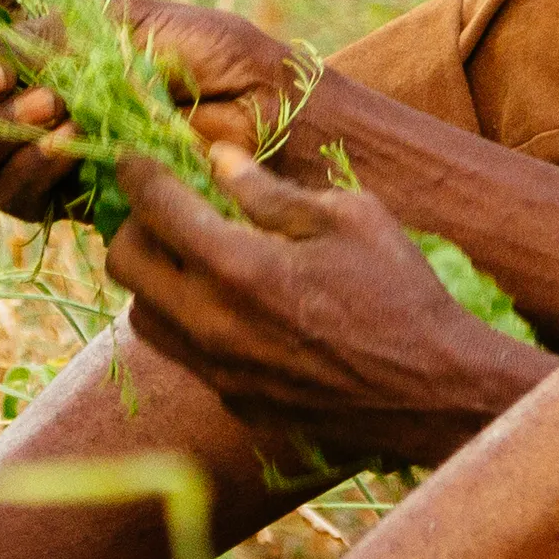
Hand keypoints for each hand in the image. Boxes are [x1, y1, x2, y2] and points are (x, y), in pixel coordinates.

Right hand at [0, 0, 307, 224]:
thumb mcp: (141, 26)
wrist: (284, 122)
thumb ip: (63, 35)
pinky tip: (67, 143)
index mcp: (45, 52)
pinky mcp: (77, 205)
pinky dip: (33, 170)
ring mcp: (50, 158)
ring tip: (49, 108)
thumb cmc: (225, 58)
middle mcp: (34, 106)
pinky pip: (21, 201)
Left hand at [103, 147, 547, 473]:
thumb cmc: (400, 291)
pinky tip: (230, 305)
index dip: (136, 171)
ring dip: (153, 277)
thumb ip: (271, 192)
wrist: (434, 391)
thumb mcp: (348, 217)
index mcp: (238, 267)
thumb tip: (218, 161)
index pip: (153, 207)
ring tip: (192, 254)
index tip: (134, 157)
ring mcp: (220, 372)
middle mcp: (212, 325)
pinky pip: (183, 354)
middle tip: (165, 205)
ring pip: (141, 315)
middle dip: (133, 223)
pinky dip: (188, 321)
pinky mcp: (236, 401)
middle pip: (123, 263)